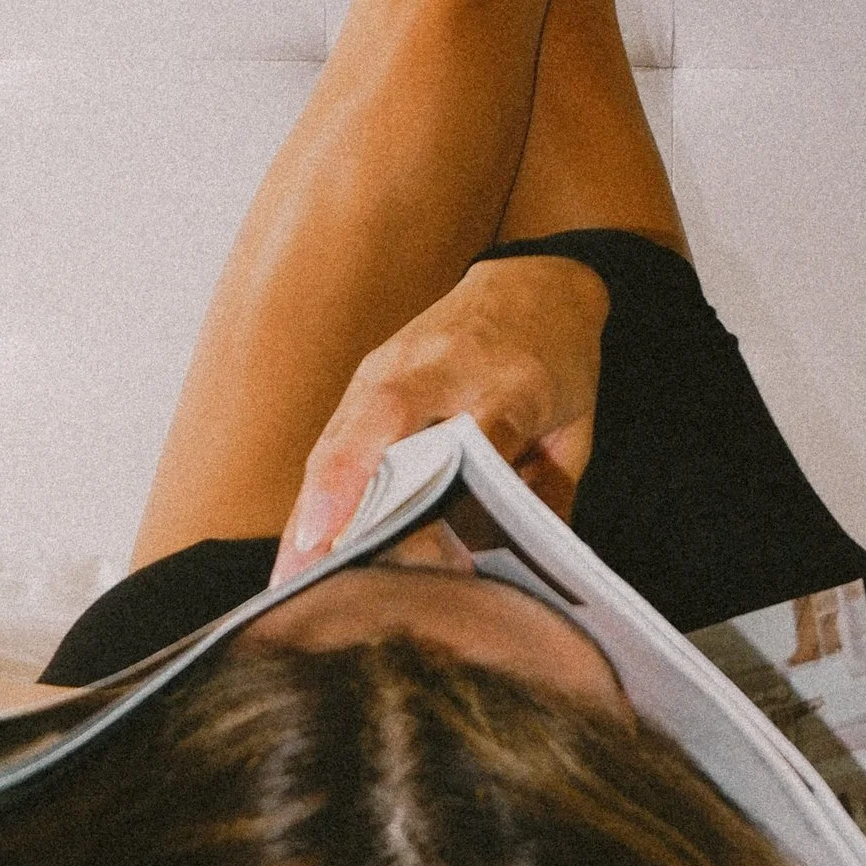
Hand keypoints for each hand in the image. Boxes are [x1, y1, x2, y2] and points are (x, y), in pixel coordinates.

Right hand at [277, 255, 612, 575]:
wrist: (533, 284)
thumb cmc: (555, 366)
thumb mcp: (575, 428)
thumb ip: (551, 491)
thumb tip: (525, 568)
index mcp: (513, 379)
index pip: (484, 428)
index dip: (457, 484)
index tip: (446, 550)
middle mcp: (444, 365)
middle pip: (387, 421)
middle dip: (349, 490)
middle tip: (320, 564)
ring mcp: (394, 366)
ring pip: (345, 435)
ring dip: (314, 507)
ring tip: (290, 580)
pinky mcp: (367, 378)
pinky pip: (333, 439)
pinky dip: (313, 497)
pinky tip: (297, 551)